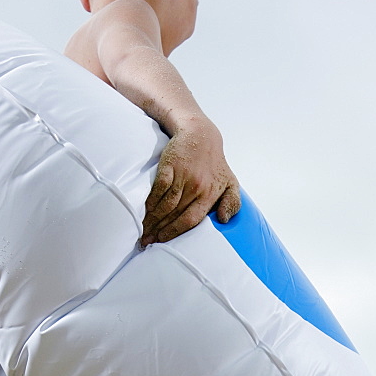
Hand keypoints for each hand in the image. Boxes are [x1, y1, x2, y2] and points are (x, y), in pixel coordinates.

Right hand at [141, 123, 239, 245]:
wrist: (200, 134)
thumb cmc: (214, 163)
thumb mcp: (230, 183)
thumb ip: (232, 203)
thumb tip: (224, 220)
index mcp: (210, 194)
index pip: (191, 220)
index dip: (175, 233)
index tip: (163, 241)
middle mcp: (197, 187)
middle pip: (175, 215)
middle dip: (159, 230)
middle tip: (147, 241)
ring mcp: (183, 176)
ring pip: (165, 205)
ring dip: (151, 219)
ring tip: (142, 230)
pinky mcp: (170, 166)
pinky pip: (158, 189)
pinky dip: (150, 201)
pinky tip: (144, 211)